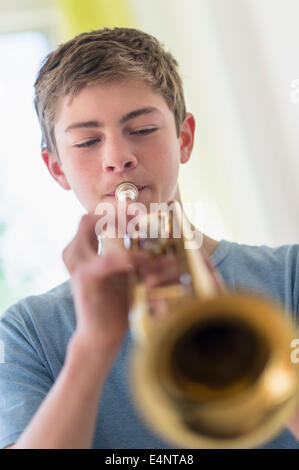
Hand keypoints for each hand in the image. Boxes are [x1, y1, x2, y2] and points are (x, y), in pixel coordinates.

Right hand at [62, 214, 149, 356]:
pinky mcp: (85, 278)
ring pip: (95, 227)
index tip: (139, 211)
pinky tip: (145, 260)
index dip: (114, 210)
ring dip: (122, 227)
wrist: (101, 335)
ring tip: (144, 232)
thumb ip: (127, 252)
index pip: (92, 217)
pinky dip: (130, 257)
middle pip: (90, 217)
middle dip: (116, 213)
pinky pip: (109, 259)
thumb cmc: (113, 302)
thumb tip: (151, 234)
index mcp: (79, 250)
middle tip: (142, 216)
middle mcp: (73, 253)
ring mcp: (76, 264)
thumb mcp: (121, 272)